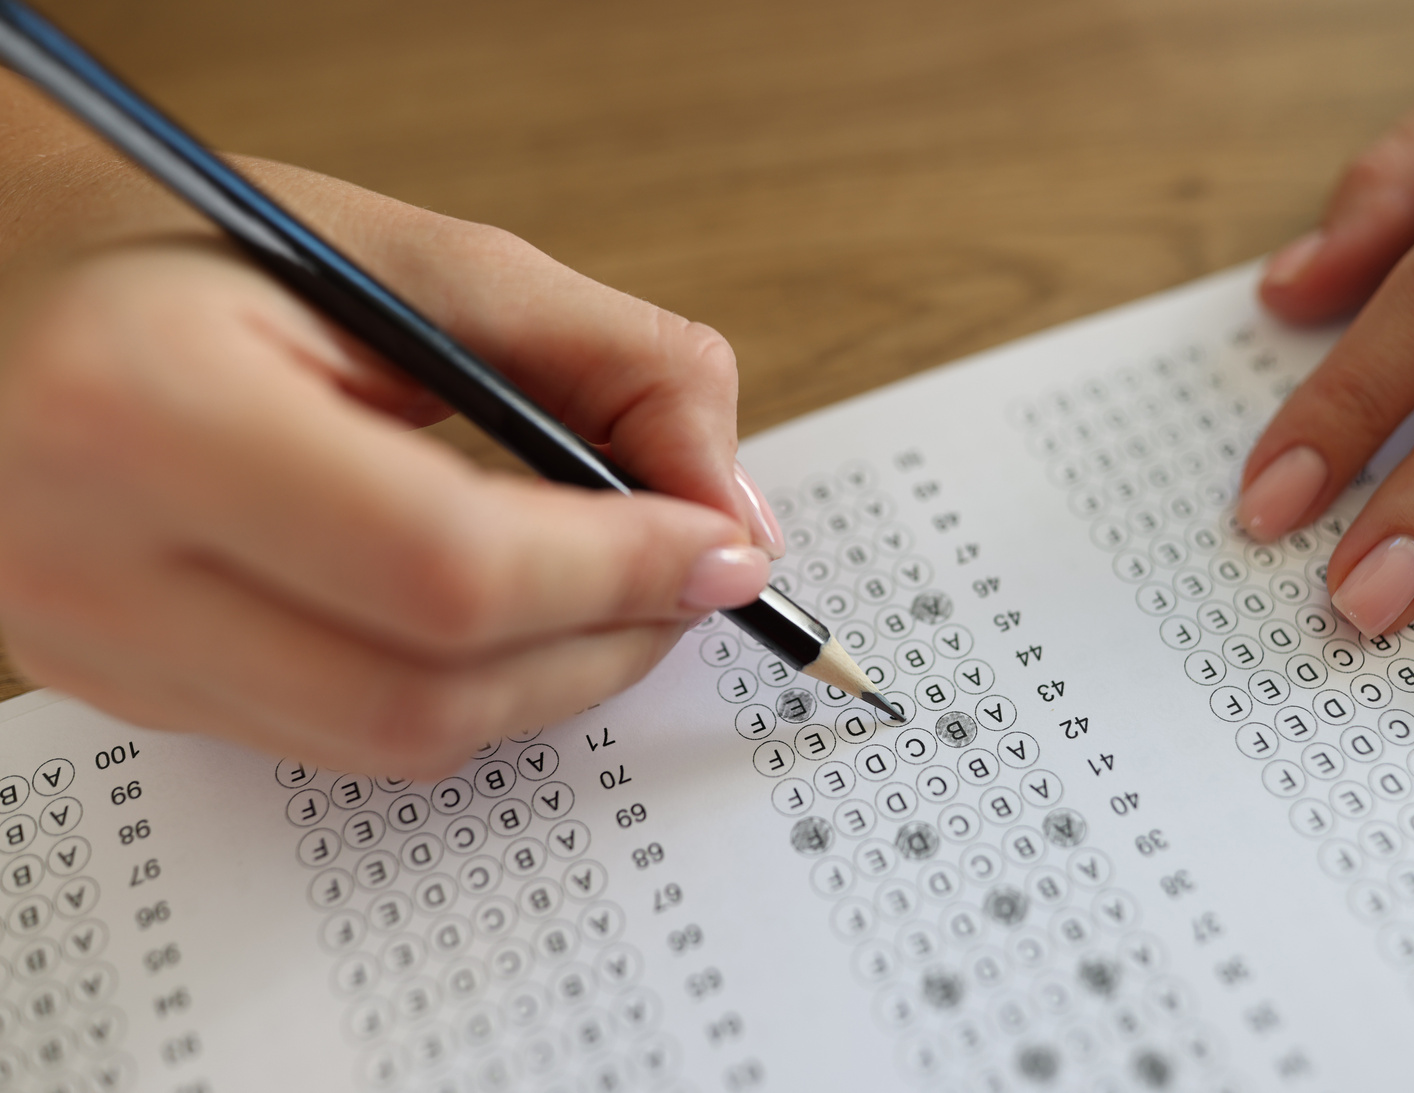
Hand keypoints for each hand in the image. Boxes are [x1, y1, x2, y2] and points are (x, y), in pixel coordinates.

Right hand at [0, 95, 782, 775]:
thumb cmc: (186, 243)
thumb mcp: (397, 255)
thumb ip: (594, 357)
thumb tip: (723, 503)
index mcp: (146, 410)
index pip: (445, 564)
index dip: (616, 570)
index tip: (724, 547)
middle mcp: (92, 559)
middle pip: (424, 694)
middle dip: (603, 645)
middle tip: (690, 579)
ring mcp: (96, 648)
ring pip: (388, 745)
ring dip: (546, 683)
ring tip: (616, 595)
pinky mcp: (121, 688)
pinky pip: (336, 740)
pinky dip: (459, 692)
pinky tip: (503, 618)